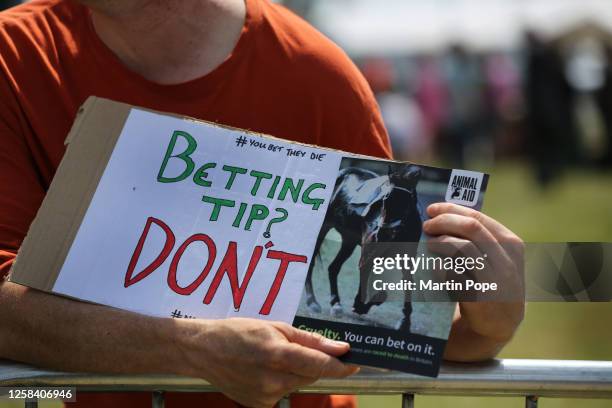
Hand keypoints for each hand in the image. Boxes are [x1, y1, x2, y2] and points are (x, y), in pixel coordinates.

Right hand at [178, 318, 357, 407]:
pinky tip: (264, 369)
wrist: (204, 351)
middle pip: (311, 374)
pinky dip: (282, 381)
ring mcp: (265, 396)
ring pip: (298, 384)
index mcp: (277, 354)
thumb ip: (309, 340)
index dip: (341, 365)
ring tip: (274, 356)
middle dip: (315, 363)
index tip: (357, 361)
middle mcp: (273, 380)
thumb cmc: (239, 332)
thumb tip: (339, 347)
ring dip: (296, 372)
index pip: (320, 364)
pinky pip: (283, 392)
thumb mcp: (275, 327)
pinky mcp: (259, 405)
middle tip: (302, 349)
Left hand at [423, 203, 524, 358]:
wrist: (500, 322)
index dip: (451, 210)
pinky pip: (454, 274)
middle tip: (427, 226)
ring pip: (463, 248)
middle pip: (471, 228)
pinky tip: (434, 266)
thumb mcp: (496, 257)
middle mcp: (506, 260)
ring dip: (440, 242)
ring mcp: (495, 279)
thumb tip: (442, 215)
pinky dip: (440, 266)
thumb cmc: (492, 282)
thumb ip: (478, 238)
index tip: (432, 210)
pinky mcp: (480, 297)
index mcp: (511, 244)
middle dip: (444, 222)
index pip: (478, 218)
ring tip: (429, 244)